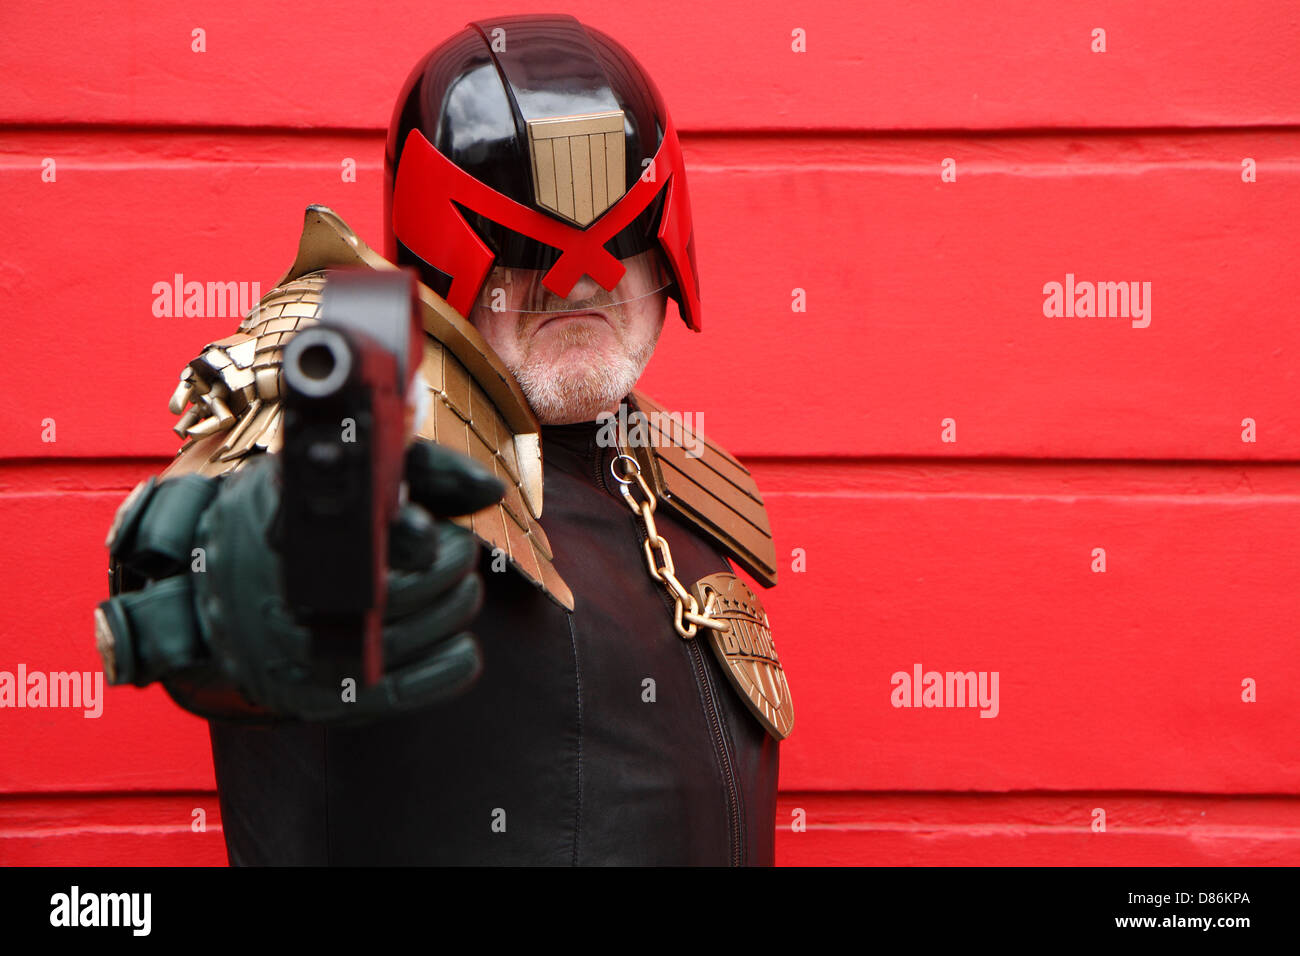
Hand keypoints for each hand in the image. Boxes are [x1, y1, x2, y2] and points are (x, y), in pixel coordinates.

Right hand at [96, 441, 504, 722]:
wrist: (223, 578)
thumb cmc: (309, 514)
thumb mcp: (352, 475)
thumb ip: (426, 471)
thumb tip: (491, 489)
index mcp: (292, 527)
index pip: (358, 539)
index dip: (409, 537)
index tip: (435, 529)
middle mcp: (290, 596)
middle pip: (391, 596)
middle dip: (445, 572)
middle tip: (460, 550)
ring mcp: (300, 652)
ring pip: (399, 643)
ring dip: (451, 614)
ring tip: (464, 588)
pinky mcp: (316, 693)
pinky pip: (392, 693)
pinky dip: (442, 673)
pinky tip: (464, 650)